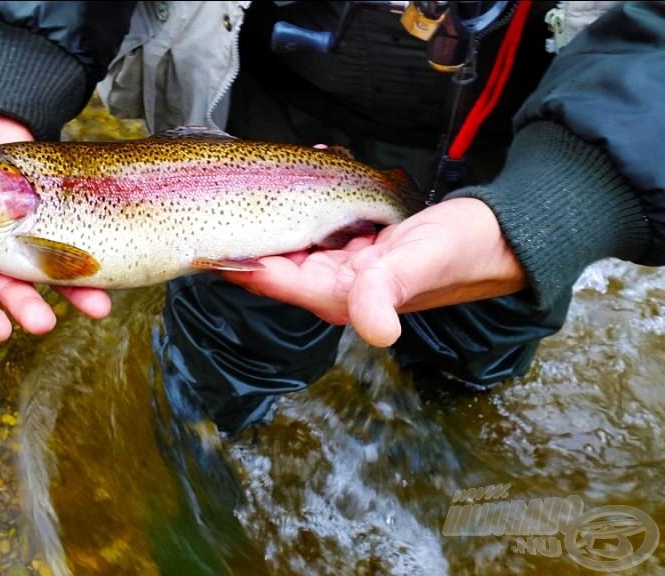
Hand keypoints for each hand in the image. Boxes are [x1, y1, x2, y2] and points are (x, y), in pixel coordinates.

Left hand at [221, 198, 526, 346]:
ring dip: (278, 208)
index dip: (233, 259)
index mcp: (338, 297)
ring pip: (293, 237)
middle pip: (272, 258)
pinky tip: (314, 170)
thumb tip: (375, 329)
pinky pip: (318, 224)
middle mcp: (333, 285)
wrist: (500, 236)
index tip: (202, 235)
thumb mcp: (419, 263)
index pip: (268, 279)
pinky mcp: (355, 244)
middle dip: (253, 224)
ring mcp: (343, 264)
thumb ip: (387, 290)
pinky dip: (310, 200)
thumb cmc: (461, 250)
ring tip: (271, 172)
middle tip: (238, 183)